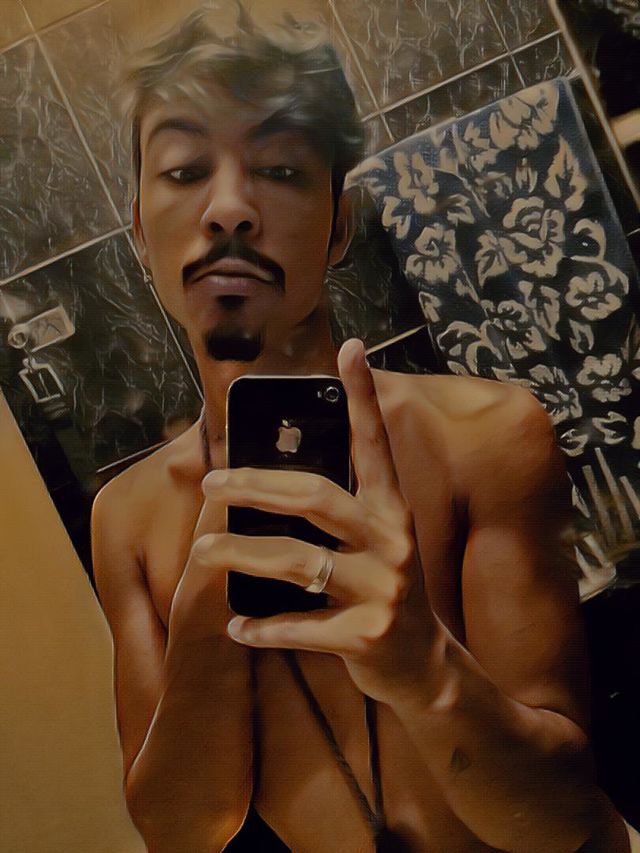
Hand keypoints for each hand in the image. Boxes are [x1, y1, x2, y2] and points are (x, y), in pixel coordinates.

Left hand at [196, 339, 440, 702]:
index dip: (363, 397)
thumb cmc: (387, 592)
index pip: (375, 446)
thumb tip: (269, 481)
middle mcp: (392, 543)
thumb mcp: (377, 545)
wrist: (428, 669)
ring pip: (295, 562)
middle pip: (315, 497)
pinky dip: (262, 628)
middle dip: (256, 486)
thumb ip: (341, 513)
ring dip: (240, 555)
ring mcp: (382, 591)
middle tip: (213, 482)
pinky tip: (236, 625)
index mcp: (393, 512)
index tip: (351, 348)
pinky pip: (298, 627)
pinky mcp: (366, 637)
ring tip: (202, 553)